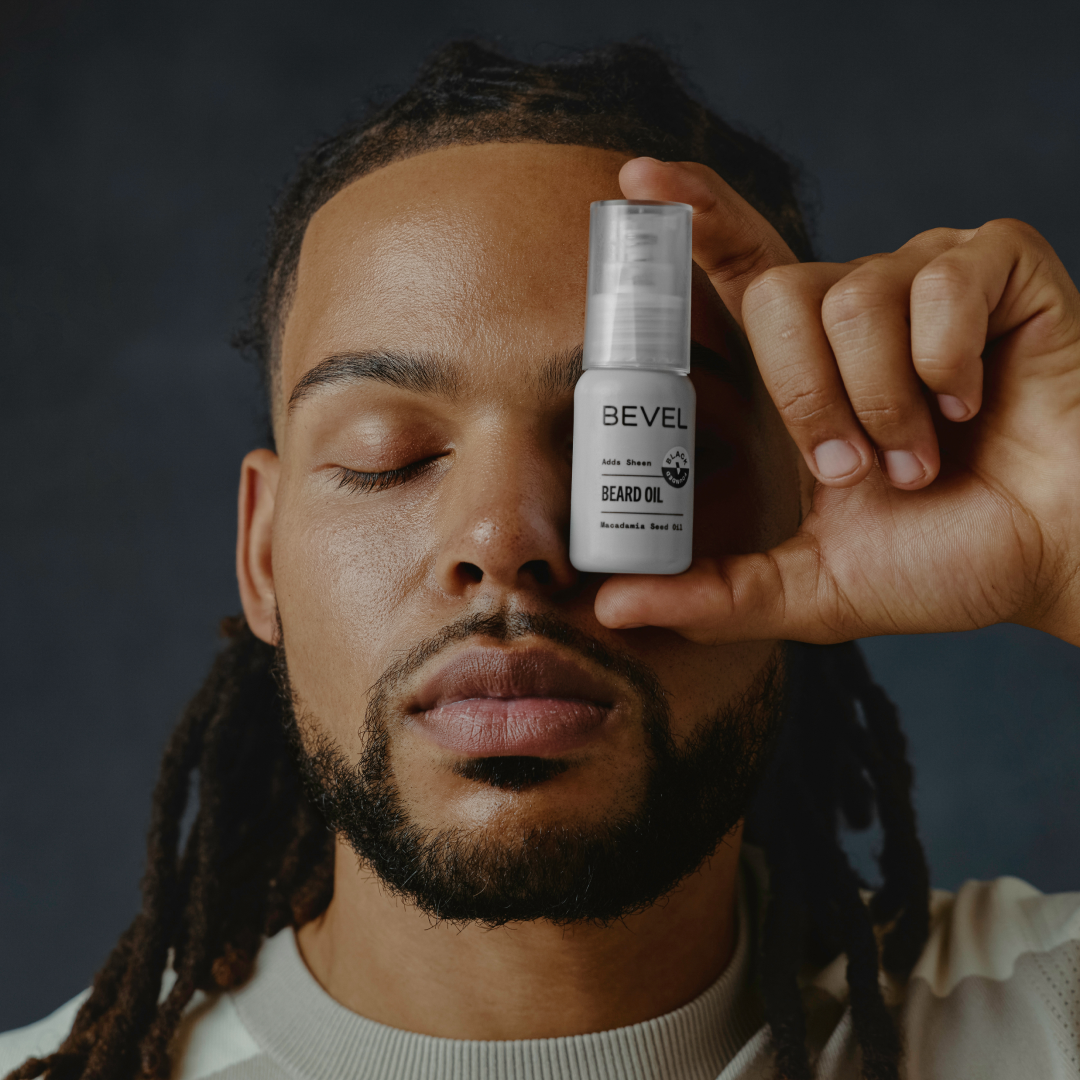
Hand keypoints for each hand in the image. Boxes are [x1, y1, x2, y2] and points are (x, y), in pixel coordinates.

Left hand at [595, 158, 1079, 645]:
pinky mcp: (997, 266)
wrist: (1050, 558)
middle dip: (810, 396)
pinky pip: (942, 284)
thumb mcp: (810, 589)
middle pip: (777, 291)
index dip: (689, 215)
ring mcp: (926, 282)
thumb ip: (714, 597)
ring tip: (927, 453)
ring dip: (887, 400)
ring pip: (856, 296)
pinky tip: (976, 403)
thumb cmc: (943, 560)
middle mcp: (856, 311)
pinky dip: (951, 364)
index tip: (637, 184)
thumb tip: (612, 608)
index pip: (734, 268)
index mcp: (806, 368)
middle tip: (856, 467)